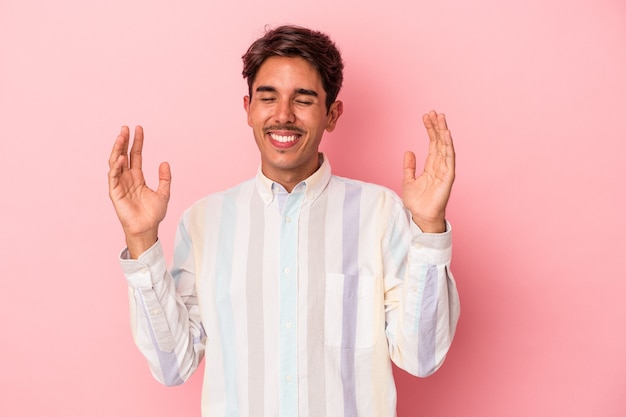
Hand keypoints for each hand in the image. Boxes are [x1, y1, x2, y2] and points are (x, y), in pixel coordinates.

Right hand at [108, 126, 170, 256]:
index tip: (138, 128)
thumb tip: (165, 162)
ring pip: (116, 162)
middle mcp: (127, 178)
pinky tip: (121, 158)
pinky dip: (116, 167)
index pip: (135, 155)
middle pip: (123, 155)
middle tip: (126, 128)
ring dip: (117, 149)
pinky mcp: (114, 192)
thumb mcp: (164, 193)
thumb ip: (165, 178)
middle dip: (124, 141)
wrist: (147, 228)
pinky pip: (113, 177)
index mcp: (137, 177)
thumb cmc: (153, 214)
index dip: (137, 142)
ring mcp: (120, 184)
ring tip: (121, 136)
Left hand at [402, 110, 454, 232]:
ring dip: (443, 132)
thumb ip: (409, 167)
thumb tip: (409, 151)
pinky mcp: (448, 177)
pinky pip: (449, 159)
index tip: (426, 116)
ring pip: (446, 147)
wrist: (420, 217)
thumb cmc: (417, 202)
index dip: (430, 130)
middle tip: (433, 112)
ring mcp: (445, 170)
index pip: (433, 143)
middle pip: (440, 142)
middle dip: (437, 126)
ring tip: (440, 117)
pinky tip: (446, 135)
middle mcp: (440, 166)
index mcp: (431, 165)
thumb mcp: (408, 181)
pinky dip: (448, 146)